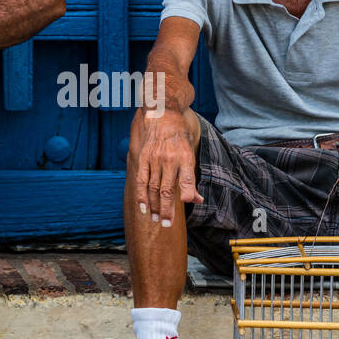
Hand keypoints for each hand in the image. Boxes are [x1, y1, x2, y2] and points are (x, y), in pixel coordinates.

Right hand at [132, 109, 202, 227]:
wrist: (164, 113)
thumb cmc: (180, 137)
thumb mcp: (190, 154)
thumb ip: (190, 179)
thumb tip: (196, 200)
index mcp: (185, 158)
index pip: (187, 179)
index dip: (186, 192)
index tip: (185, 203)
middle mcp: (170, 159)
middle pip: (167, 189)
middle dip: (166, 209)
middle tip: (166, 224)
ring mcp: (155, 158)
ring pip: (154, 188)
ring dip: (154, 206)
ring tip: (156, 219)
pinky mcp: (143, 157)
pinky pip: (141, 180)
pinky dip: (142, 195)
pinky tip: (143, 207)